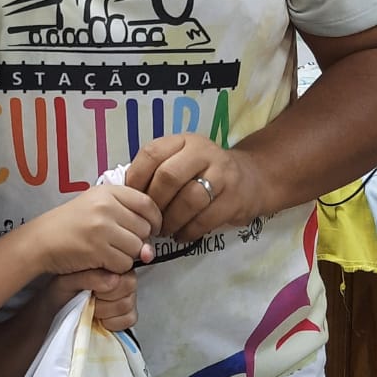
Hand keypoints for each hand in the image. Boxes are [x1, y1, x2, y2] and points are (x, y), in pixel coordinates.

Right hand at [32, 184, 158, 276]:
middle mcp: (106, 207)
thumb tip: (150, 251)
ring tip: (110, 252)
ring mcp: (101, 228)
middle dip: (139, 240)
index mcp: (108, 192)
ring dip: (128, 255)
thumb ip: (127, 218)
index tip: (152, 228)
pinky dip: (117, 267)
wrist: (42, 239)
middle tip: (122, 244)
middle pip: (144, 228)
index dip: (155, 219)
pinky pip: (123, 263)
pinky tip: (103, 261)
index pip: (147, 203)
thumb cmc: (71, 223)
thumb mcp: (97, 206)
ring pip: (136, 248)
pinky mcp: (96, 250)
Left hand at [44, 267, 140, 332]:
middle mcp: (121, 277)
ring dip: (105, 310)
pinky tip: (100, 318)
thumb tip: (113, 279)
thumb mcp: (68, 280)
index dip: (108, 282)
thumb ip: (90, 277)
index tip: (93, 289)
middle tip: (90, 297)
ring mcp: (126, 296)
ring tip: (92, 307)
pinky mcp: (126, 315)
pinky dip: (112, 323)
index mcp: (109, 263)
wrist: (55, 311)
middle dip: (105, 297)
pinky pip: (130, 319)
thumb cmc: (62, 292)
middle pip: (129, 286)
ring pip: (128, 304)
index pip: (125, 268)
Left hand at [125, 134, 265, 242]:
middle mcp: (203, 152)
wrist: (252, 178)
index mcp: (183, 141)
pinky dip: (188, 231)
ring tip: (164, 231)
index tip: (130, 200)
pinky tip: (181, 235)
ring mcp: (222, 173)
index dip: (136, 178)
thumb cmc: (205, 173)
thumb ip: (156, 171)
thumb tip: (123, 194)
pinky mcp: (235, 197)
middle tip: (148, 221)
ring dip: (171, 220)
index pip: (152, 153)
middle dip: (154, 203)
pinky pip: (206, 218)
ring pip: (188, 199)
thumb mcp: (182, 161)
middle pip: (168, 177)